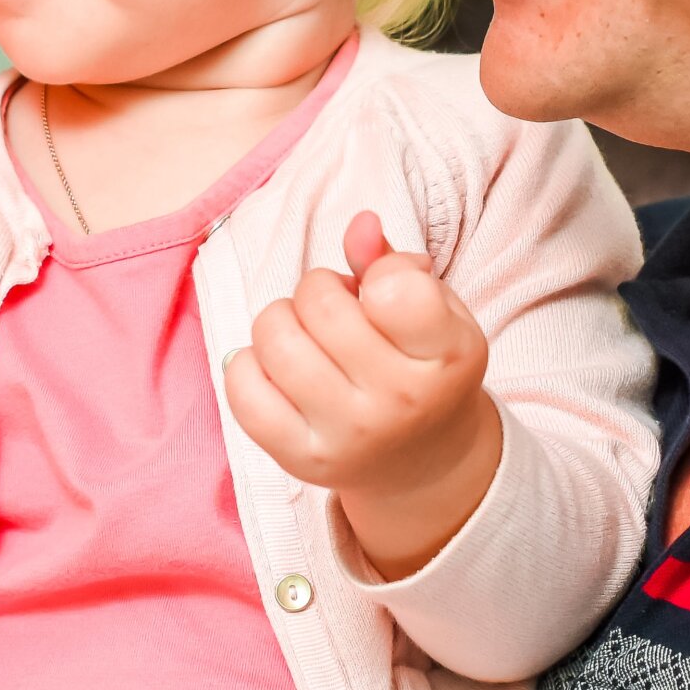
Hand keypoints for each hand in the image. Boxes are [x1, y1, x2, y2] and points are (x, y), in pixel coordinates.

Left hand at [226, 213, 501, 577]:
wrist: (425, 464)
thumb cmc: (425, 369)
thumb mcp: (436, 312)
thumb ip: (394, 264)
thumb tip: (359, 224)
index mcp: (446, 355)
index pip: (391, 288)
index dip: (377, 274)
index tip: (382, 294)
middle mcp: (400, 401)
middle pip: (319, 305)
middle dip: (318, 289)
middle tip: (336, 311)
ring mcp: (347, 435)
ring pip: (275, 340)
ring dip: (281, 322)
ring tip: (306, 337)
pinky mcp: (302, 460)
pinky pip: (242, 391)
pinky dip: (248, 364)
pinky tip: (276, 369)